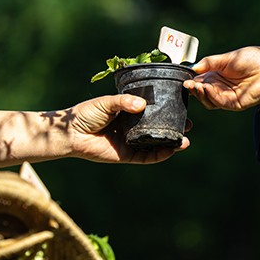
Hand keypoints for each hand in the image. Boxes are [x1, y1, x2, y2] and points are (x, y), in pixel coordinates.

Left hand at [66, 95, 189, 162]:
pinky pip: (147, 156)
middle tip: (189, 125)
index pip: (153, 111)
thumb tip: (143, 105)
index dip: (168, 110)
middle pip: (158, 128)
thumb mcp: (106, 102)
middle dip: (174, 128)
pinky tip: (171, 150)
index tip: (182, 106)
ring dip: (171, 143)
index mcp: (129, 112)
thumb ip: (124, 103)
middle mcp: (133, 127)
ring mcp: (131, 141)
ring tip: (184, 140)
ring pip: (156, 144)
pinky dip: (160, 155)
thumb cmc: (86, 114)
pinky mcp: (127, 155)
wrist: (70, 133)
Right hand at [184, 46, 259, 110]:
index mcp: (217, 75)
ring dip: (200, 94)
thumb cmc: (252, 59)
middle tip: (188, 84)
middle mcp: (220, 87)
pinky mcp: (234, 103)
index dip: (192, 81)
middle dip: (193, 89)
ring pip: (208, 100)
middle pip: (201, 92)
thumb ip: (209, 63)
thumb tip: (193, 67)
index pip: (200, 81)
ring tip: (196, 86)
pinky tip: (206, 89)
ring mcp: (227, 96)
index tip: (185, 78)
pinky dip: (211, 96)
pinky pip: (219, 103)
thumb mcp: (226, 58)